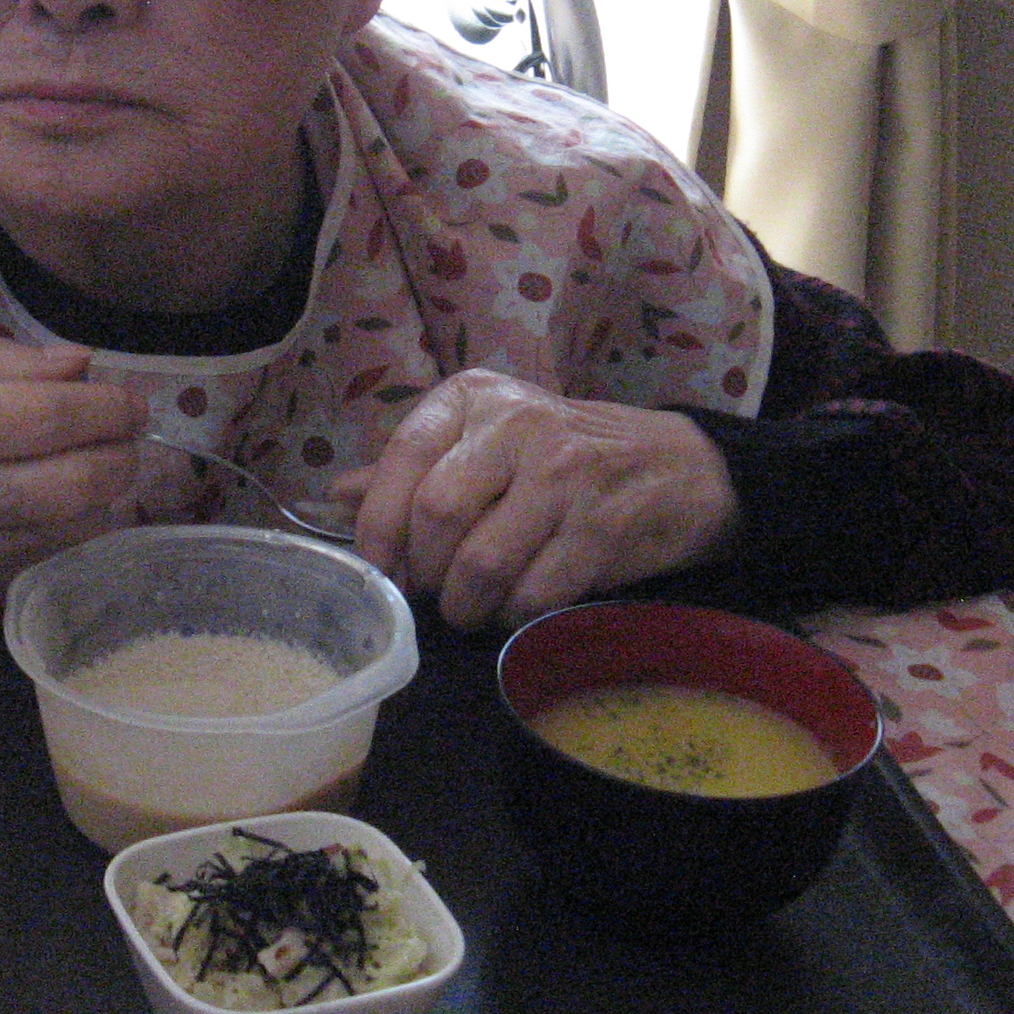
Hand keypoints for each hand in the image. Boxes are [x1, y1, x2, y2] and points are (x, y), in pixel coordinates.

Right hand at [0, 340, 144, 598]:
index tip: (129, 397)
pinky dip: (70, 526)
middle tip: (124, 429)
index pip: (49, 420)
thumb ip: (1, 364)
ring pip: (73, 529)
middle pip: (77, 485)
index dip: (107, 407)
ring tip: (94, 458)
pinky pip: (44, 558)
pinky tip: (59, 497)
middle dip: (121, 453)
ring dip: (103, 493)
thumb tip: (83, 366)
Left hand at [345, 369, 740, 628]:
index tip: (380, 568)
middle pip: (437, 514)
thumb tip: (334, 497)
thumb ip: (413, 468)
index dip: (379, 526)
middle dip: (424, 572)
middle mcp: (518, 422)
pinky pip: (533, 594)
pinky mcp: (604, 524)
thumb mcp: (484, 442)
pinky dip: (515, 615)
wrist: (679, 469)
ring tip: (472, 608)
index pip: (403, 457)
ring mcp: (566, 472)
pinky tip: (521, 605)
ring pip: (481, 563)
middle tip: (433, 593)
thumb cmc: (563, 458)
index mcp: (473, 397)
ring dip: (466, 605)